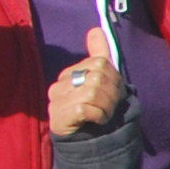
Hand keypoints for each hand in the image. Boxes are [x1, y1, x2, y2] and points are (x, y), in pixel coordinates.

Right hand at [45, 23, 122, 137]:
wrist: (87, 139)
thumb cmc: (95, 106)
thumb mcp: (101, 79)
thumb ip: (98, 53)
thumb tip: (96, 29)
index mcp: (69, 73)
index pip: (100, 63)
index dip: (114, 78)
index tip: (112, 93)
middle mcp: (58, 85)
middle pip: (97, 77)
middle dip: (111, 93)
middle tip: (109, 106)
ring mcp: (56, 101)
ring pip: (91, 92)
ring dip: (106, 106)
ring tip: (103, 113)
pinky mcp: (59, 117)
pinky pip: (85, 108)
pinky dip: (98, 115)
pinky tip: (97, 120)